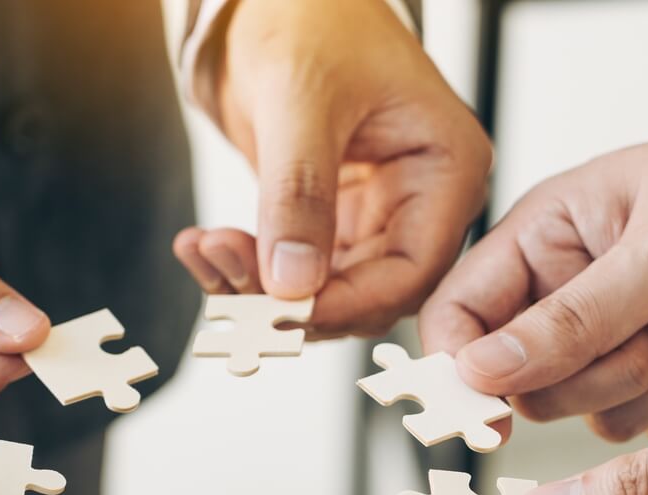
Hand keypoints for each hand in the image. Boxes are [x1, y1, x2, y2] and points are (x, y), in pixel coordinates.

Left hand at [174, 0, 490, 337]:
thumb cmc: (312, 17)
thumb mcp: (303, 99)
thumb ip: (299, 192)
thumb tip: (291, 281)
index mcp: (445, 168)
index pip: (412, 269)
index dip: (347, 303)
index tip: (281, 311)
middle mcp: (418, 201)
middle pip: (367, 291)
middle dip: (292, 297)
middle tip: (226, 277)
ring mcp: (373, 214)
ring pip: (324, 289)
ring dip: (257, 286)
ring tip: (204, 250)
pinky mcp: (329, 219)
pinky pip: (291, 268)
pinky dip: (244, 267)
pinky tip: (202, 247)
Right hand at [419, 79, 647, 440]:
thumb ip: (570, 319)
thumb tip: (478, 368)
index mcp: (547, 240)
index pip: (459, 314)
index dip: (460, 369)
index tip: (488, 412)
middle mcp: (573, 295)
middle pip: (528, 383)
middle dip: (601, 370)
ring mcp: (623, 341)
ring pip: (597, 414)